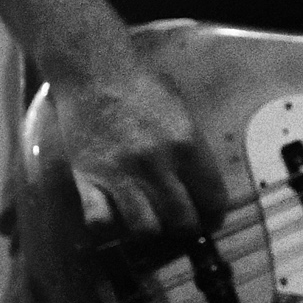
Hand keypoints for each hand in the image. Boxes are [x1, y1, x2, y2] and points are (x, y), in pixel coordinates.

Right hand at [50, 65, 228, 243]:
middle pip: (183, 223)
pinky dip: (108, 227)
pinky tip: (111, 215)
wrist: (94, 70)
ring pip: (146, 231)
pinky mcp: (89, 179)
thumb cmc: (140, 85)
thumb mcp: (180, 108)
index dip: (213, 216)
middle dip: (184, 230)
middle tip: (177, 224)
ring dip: (149, 232)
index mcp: (187, 144)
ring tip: (147, 222)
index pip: (213, 200)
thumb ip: (192, 148)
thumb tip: (201, 184)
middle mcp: (158, 164)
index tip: (208, 219)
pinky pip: (100, 223)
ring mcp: (122, 174)